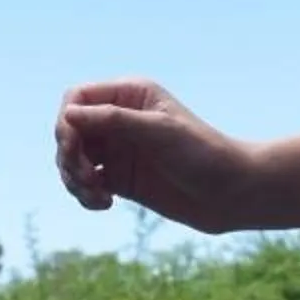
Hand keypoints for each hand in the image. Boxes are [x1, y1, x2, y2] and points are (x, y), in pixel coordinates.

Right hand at [55, 78, 257, 234]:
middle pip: (70, 129)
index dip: (67, 120)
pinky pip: (85, 184)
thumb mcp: (159, 132)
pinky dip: (84, 195)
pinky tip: (104, 204)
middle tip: (83, 177)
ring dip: (73, 178)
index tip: (72, 146)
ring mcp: (118, 150)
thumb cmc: (203, 154)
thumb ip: (114, 120)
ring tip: (96, 195)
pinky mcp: (120, 179)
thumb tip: (69, 114)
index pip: (78, 97)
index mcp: (131, 95)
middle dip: (68, 154)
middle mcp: (120, 119)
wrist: (232, 193)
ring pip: (72, 158)